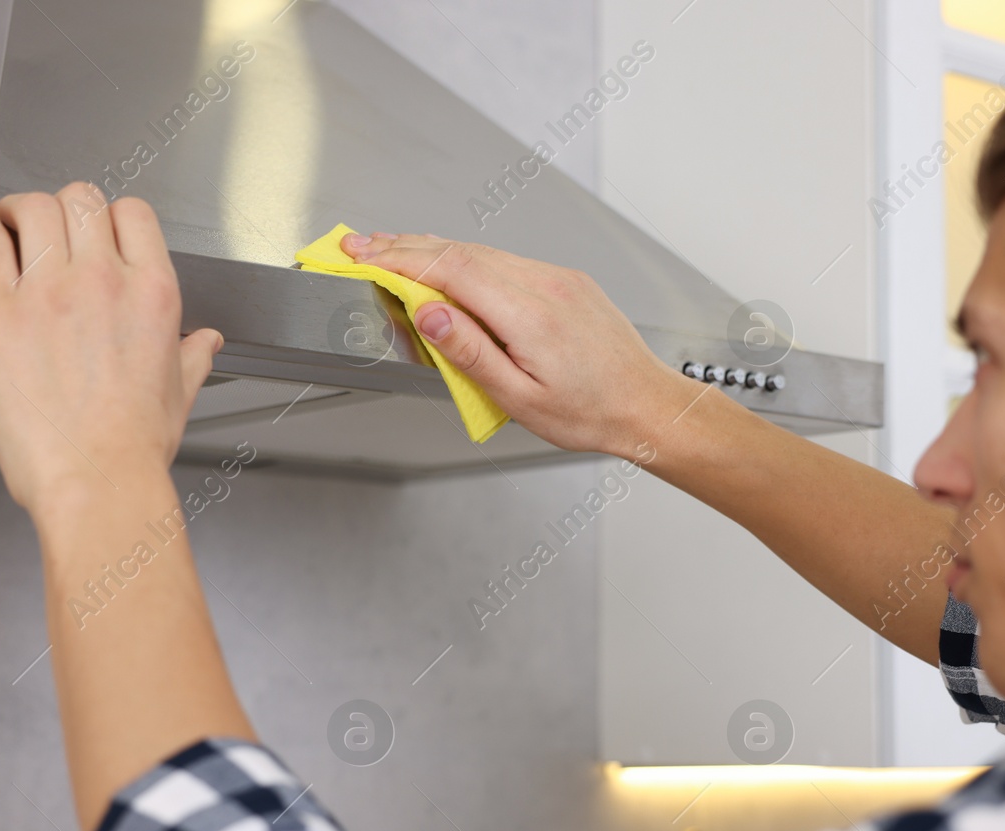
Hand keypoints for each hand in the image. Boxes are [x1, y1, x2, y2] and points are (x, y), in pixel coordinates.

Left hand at [0, 184, 221, 520]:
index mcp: (153, 295)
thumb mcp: (179, 394)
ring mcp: (49, 292)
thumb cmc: (134, 447)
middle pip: (82, 201)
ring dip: (19, 208)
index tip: (96, 229)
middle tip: (48, 227)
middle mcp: (104, 281)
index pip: (132, 214)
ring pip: (34, 208)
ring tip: (7, 223)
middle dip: (65, 207)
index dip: (110, 215)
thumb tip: (206, 343)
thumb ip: (192, 356)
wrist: (97, 479)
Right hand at [340, 232, 700, 457]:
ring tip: (389, 251)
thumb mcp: (518, 398)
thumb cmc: (589, 412)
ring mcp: (556, 277)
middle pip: (459, 251)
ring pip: (481, 251)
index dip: (398, 258)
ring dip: (432, 250)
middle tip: (358, 245)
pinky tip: (445, 267)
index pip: (449, 269)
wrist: (646, 404)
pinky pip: (505, 260)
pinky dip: (465, 259)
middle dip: (403, 246)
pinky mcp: (564, 280)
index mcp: (529, 313)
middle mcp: (544, 284)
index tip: (361, 255)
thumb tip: (428, 311)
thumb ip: (469, 352)